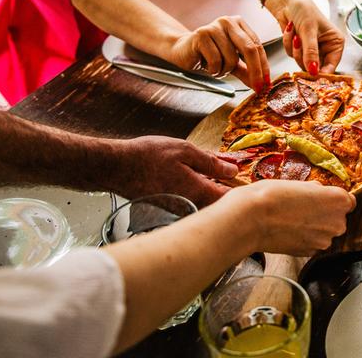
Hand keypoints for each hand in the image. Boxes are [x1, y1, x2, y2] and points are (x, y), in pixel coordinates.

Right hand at [110, 136, 236, 207]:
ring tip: (211, 175)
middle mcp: (189, 205)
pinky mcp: (168, 209)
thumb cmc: (147, 157)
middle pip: (218, 204)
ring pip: (204, 204)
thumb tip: (232, 169)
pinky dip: (196, 192)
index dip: (240, 190)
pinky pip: (190, 203)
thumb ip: (211, 161)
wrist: (116, 168)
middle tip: (229, 176)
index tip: (245, 181)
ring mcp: (178, 210)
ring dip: (211, 191)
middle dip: (227, 192)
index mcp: (198, 191)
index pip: (229, 199)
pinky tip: (191, 179)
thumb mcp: (184, 150)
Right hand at [168, 16, 269, 90]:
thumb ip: (246, 70)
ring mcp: (214, 27)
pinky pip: (216, 60)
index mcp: (239, 24)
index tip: (266, 82)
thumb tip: (260, 83)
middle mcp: (228, 22)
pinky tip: (206, 64)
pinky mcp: (201, 34)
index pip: (257, 46)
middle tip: (257, 87)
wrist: (181, 51)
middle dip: (255, 71)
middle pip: (250, 48)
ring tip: (215, 67)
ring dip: (224, 70)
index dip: (264, 66)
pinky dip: (213, 68)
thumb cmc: (207, 54)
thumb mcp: (231, 63)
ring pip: (231, 58)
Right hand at [233, 181, 355, 255]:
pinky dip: (304, 238)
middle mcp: (337, 223)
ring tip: (291, 219)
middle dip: (324, 213)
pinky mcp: (310, 253)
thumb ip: (316, 190)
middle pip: (337, 218)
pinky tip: (288, 230)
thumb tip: (318, 192)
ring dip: (314, 227)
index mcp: (338, 201)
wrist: (251, 219)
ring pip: (324, 232)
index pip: (349, 201)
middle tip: (302, 207)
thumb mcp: (298, 183)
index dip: (335, 200)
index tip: (324, 199)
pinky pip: (313, 243)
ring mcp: (324, 241)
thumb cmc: (272, 196)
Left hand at [280, 0, 344, 74]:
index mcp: (335, 43)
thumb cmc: (304, 9)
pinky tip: (291, 31)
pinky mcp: (300, 49)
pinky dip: (289, 44)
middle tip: (300, 42)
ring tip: (296, 33)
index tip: (311, 74)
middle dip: (304, 56)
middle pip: (315, 68)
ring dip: (295, 49)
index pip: (331, 66)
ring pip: (302, 63)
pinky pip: (292, 56)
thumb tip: (313, 71)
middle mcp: (325, 48)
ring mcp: (312, 50)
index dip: (321, 72)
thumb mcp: (309, 30)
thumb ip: (311, 52)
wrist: (287, 1)